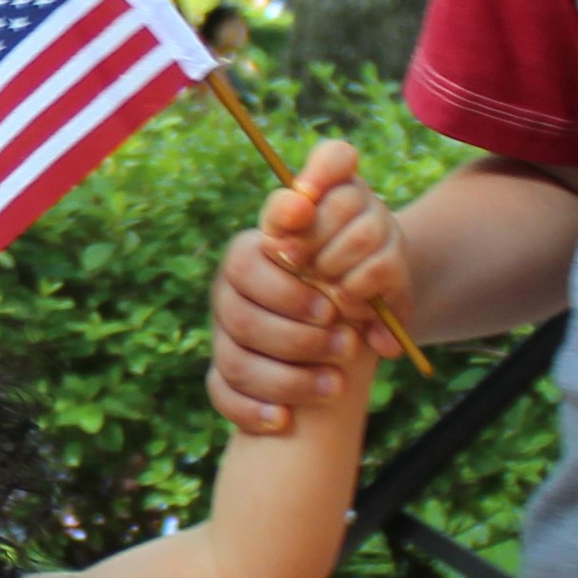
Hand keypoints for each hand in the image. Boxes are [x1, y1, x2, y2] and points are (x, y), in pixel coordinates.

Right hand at [209, 141, 408, 436]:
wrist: (352, 305)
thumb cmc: (351, 254)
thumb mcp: (354, 209)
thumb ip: (337, 174)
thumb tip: (333, 158)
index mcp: (258, 248)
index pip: (251, 259)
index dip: (283, 275)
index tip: (312, 275)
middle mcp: (233, 289)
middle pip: (244, 312)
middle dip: (296, 330)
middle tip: (341, 336)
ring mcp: (227, 333)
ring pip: (239, 358)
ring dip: (289, 373)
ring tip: (336, 382)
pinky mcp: (228, 374)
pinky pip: (224, 395)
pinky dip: (253, 409)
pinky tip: (284, 419)